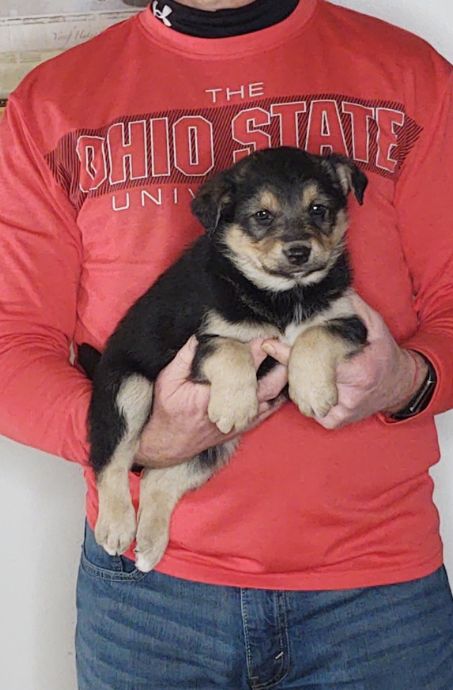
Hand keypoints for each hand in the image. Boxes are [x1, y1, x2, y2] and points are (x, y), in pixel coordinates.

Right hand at [136, 336, 287, 467]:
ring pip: (271, 396)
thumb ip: (184, 357)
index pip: (243, 366)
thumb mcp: (167, 381)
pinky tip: (283, 381)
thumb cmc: (167, 411)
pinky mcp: (244, 425)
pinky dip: (279, 396)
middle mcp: (232, 408)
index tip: (265, 335)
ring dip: (281, 376)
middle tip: (282, 343)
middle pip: (266, 381)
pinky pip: (269, 410)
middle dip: (277, 360)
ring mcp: (241, 418)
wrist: (170, 444)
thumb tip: (199, 336)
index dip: (256, 348)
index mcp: (213, 393)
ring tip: (287, 357)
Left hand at [262, 294, 427, 429]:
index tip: (269, 344)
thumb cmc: (385, 356)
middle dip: (289, 365)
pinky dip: (305, 398)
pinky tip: (310, 385)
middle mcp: (350, 395)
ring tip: (296, 367)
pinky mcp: (336, 421)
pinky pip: (310, 410)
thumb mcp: (377, 328)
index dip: (291, 353)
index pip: (317, 363)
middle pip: (306, 381)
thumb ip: (357, 309)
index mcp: (359, 372)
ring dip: (296, 383)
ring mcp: (342, 411)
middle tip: (274, 350)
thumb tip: (338, 290)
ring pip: (303, 397)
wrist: (399, 387)